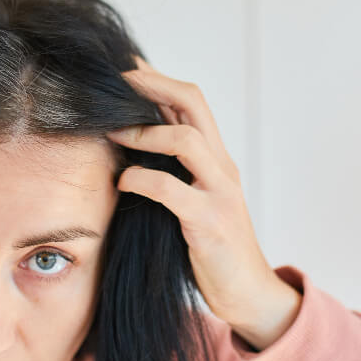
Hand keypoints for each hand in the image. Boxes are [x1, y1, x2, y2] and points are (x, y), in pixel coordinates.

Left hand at [106, 57, 300, 350]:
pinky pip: (173, 191)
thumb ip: (173, 173)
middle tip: (117, 79)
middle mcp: (223, 168)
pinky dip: (144, 179)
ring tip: (113, 131)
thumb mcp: (194, 201)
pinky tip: (123, 181)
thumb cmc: (211, 248)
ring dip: (145, 131)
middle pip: (194, 104)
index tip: (127, 67)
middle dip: (153, 84)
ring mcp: (220, 193)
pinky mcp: (210, 223)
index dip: (159, 79)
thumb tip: (129, 147)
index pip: (192, 102)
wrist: (247, 293)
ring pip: (187, 140)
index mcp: (217, 159)